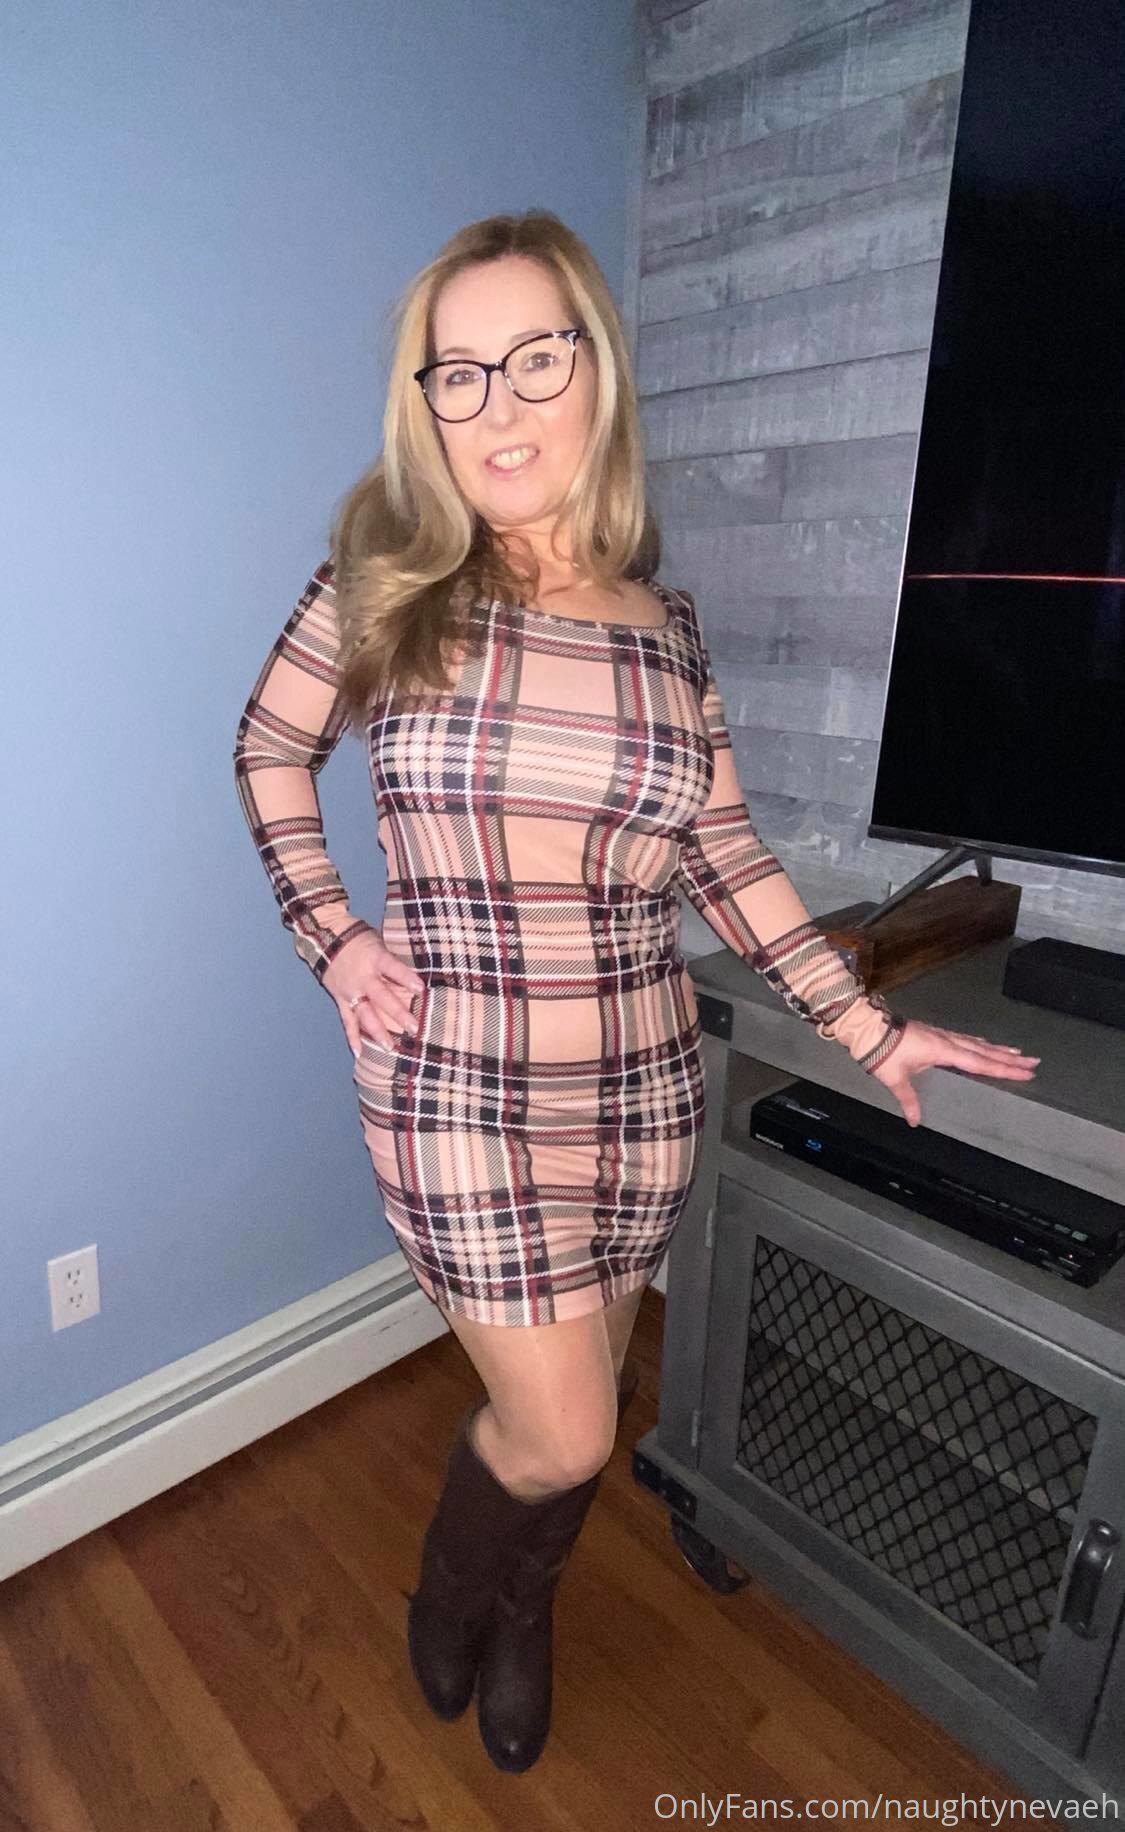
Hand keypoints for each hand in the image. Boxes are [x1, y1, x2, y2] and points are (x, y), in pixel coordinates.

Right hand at [322, 929, 425, 1058]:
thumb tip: (414, 979)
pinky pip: (347, 1021)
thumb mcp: (378, 943)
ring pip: (365, 1014)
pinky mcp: (340, 999)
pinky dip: (352, 1037)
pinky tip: (359, 1053)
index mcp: (375, 959)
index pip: (393, 968)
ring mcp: (350, 991)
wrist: (325, 937)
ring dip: (378, 1032)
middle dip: (398, 1013)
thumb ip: (392, 962)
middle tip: (414, 1028)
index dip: (406, 978)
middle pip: (382, 997)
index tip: (421, 989)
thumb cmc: (359, 939)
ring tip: (391, 1047)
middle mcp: (363, 978)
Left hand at [869, 1020, 1040, 1127]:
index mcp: (943, 1051)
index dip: (1003, 1068)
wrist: (869, 1028)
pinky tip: (983, 1044)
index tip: (1025, 1071)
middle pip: (984, 1051)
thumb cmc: (882, 1052)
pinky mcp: (934, 1033)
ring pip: (976, 1043)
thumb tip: (914, 1120)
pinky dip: (979, 1043)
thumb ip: (908, 1099)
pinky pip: (964, 1039)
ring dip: (997, 1049)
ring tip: (1017, 1053)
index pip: (979, 1063)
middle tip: (1033, 1062)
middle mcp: (946, 1041)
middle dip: (1009, 1059)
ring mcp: (941, 1035)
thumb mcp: (895, 1079)